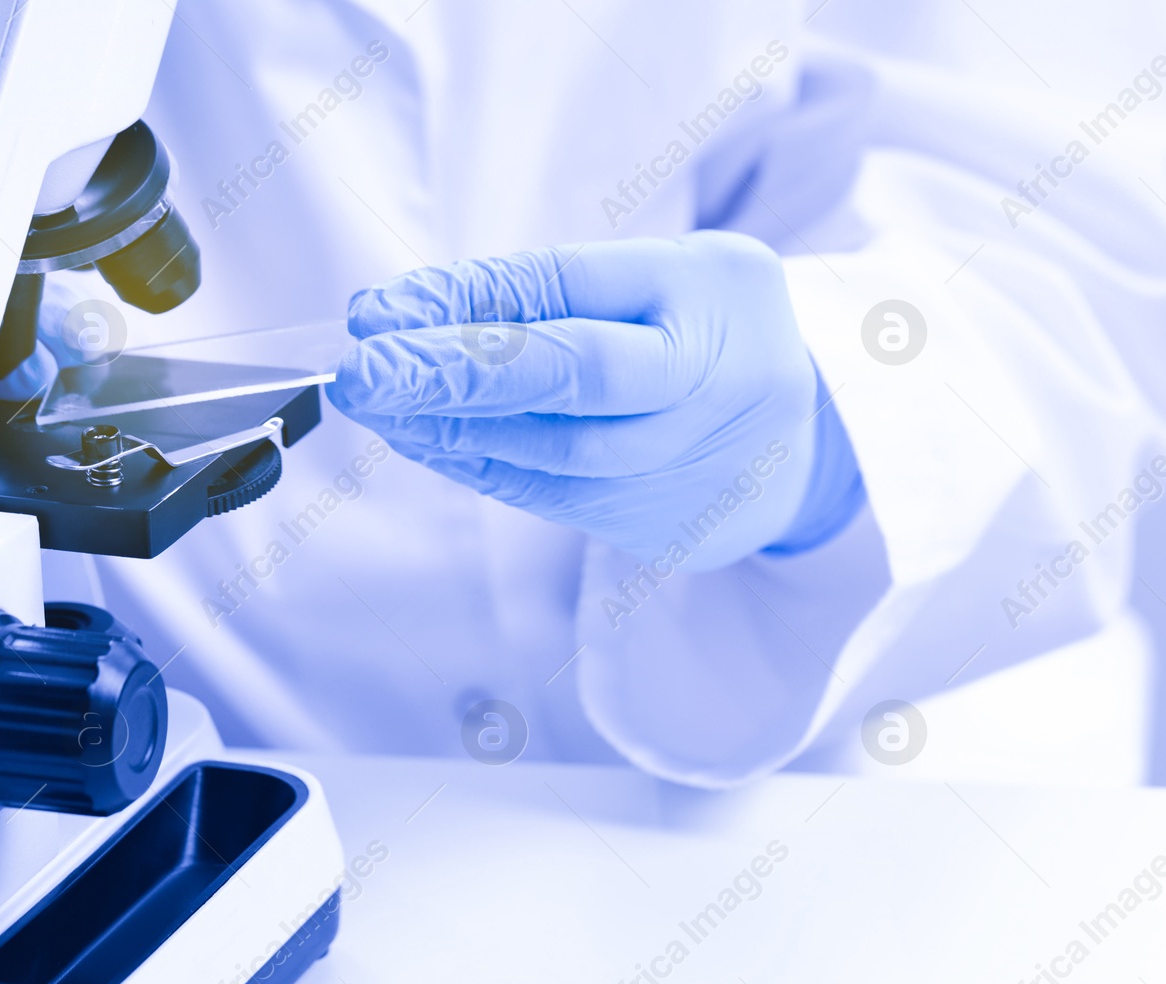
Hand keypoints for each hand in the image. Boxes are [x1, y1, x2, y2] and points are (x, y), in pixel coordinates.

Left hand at [329, 231, 863, 569]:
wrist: (801, 448)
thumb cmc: (713, 336)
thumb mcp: (665, 277)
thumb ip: (561, 290)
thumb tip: (417, 313)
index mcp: (718, 290)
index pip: (577, 290)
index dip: (471, 302)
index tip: (382, 310)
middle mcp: (716, 378)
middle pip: (579, 376)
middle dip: (458, 372)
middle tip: (365, 369)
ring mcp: (694, 460)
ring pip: (555, 452)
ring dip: (449, 428)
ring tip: (375, 403)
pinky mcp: (663, 524)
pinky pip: (552, 497)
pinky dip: (479, 467)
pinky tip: (421, 439)